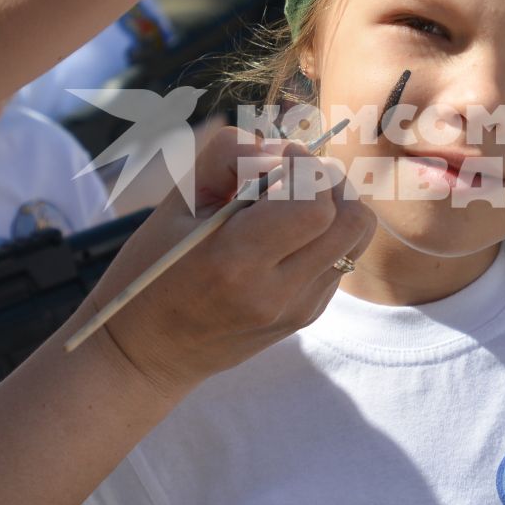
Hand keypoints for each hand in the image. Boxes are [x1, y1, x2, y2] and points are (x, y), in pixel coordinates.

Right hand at [90, 125, 374, 401]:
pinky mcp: (308, 316)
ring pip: (356, 237)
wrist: (148, 353)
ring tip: (290, 206)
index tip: (278, 159)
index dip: (305, 167)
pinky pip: (341, 259)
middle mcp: (278, 292)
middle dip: (327, 182)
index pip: (315, 205)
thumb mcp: (176, 203)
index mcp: (237, 261)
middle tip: (289, 179)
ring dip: (334, 207)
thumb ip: (229, 159)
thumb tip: (283, 151)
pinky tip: (283, 240)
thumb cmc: (152, 269)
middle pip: (351, 219)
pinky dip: (323, 236)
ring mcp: (299, 310)